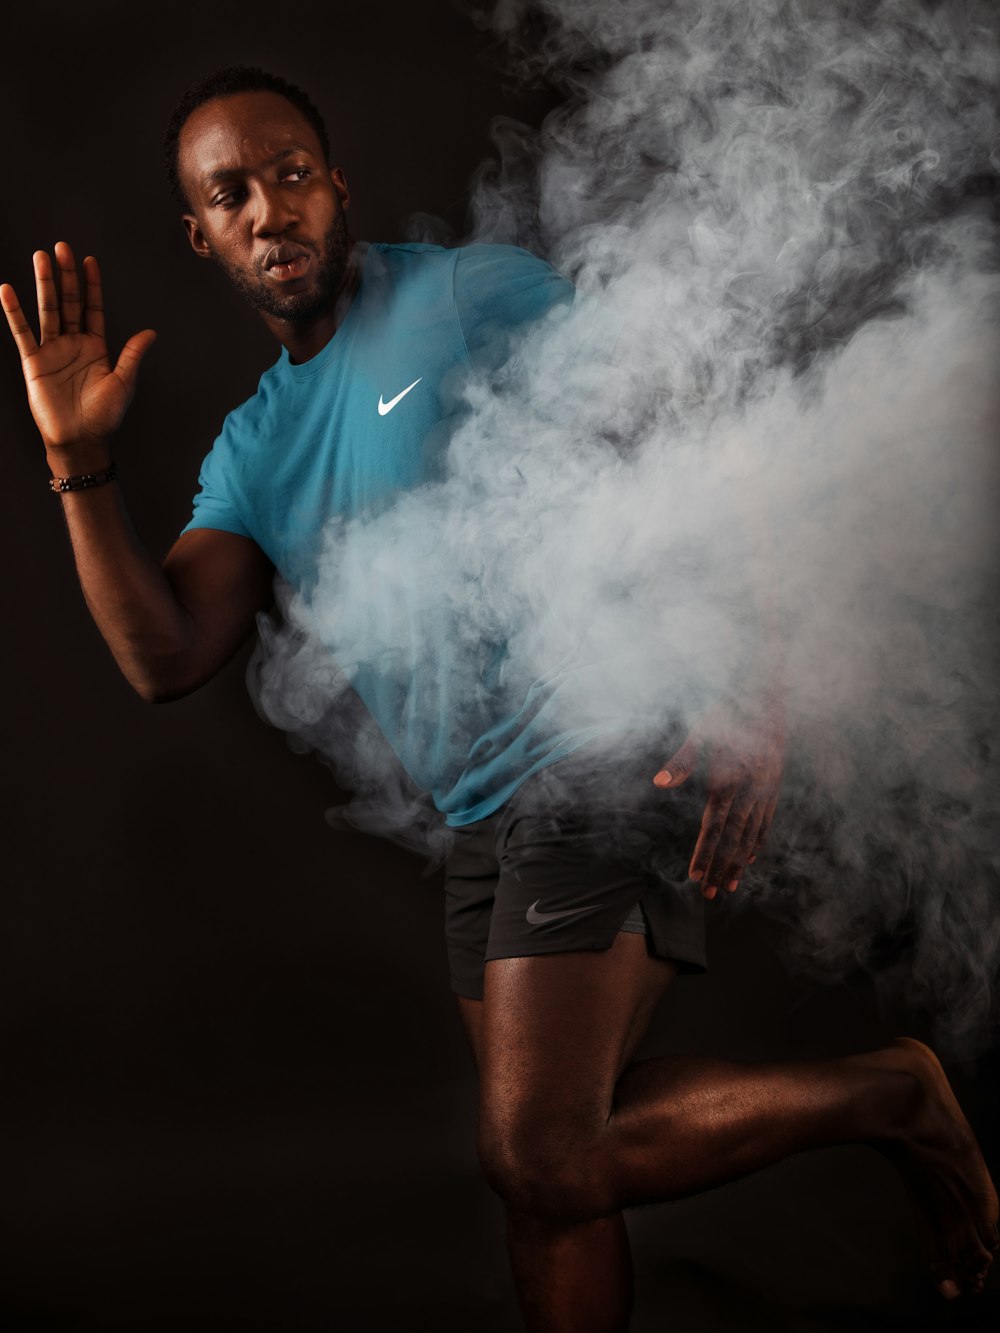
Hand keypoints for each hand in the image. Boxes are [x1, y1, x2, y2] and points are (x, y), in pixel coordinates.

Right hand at [1, 242, 155, 458]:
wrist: (81, 440)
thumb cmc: (103, 416)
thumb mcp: (123, 382)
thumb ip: (132, 354)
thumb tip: (151, 332)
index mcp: (95, 347)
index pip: (92, 308)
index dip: (91, 285)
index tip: (89, 261)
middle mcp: (72, 344)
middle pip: (68, 302)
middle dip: (66, 275)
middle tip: (62, 248)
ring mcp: (52, 350)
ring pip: (47, 310)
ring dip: (43, 284)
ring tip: (40, 258)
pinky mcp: (33, 362)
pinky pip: (22, 332)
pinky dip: (14, 312)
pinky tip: (7, 290)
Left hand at [652, 698, 784, 899]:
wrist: (765, 694)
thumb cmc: (726, 712)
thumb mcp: (699, 734)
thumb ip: (681, 762)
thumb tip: (658, 783)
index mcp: (728, 781)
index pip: (714, 827)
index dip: (705, 854)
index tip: (696, 877)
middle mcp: (750, 790)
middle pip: (733, 838)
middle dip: (721, 867)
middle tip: (711, 894)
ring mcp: (765, 789)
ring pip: (752, 834)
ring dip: (739, 861)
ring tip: (732, 886)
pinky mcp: (774, 783)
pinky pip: (767, 819)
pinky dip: (759, 840)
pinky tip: (751, 857)